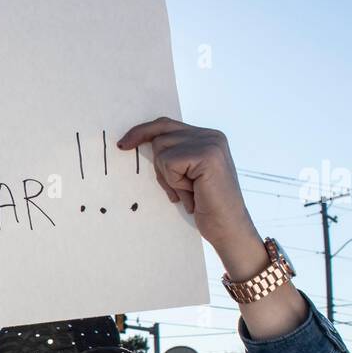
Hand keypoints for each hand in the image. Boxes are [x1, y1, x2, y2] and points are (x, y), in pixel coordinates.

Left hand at [117, 117, 258, 250]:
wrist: (227, 227)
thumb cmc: (204, 205)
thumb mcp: (185, 175)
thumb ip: (172, 155)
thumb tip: (138, 141)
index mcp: (207, 137)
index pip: (166, 125)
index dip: (142, 132)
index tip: (123, 145)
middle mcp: (211, 136)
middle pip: (160, 137)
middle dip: (160, 167)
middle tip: (180, 190)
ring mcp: (211, 144)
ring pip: (162, 150)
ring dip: (169, 177)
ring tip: (190, 192)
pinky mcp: (207, 155)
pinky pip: (169, 162)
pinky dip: (175, 182)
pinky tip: (193, 192)